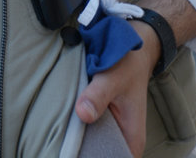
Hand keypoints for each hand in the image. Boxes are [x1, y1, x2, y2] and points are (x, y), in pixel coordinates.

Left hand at [75, 20, 159, 156]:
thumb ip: (98, 95)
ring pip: (91, 140)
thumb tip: (83, 114)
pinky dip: (77, 123)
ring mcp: (112, 128)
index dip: (91, 156)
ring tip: (62, 125)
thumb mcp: (113, 77)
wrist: (133, 47)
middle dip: (81, 147)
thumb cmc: (128, 63)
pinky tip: (66, 116)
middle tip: (62, 135)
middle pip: (98, 153)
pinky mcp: (102, 118)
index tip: (74, 148)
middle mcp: (123, 138)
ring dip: (77, 133)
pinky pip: (87, 128)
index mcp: (131, 139)